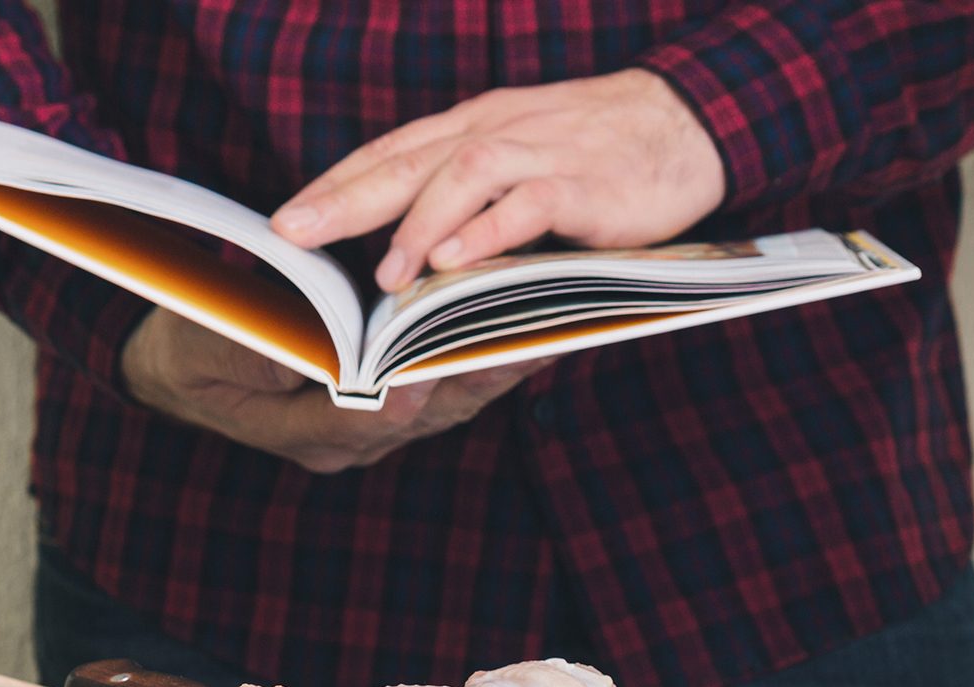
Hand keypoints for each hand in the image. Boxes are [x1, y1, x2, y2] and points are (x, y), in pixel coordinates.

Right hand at [121, 308, 551, 472]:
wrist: (191, 368)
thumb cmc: (192, 350)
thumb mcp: (201, 346)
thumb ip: (247, 352)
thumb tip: (299, 351)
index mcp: (304, 434)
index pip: (362, 419)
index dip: (397, 394)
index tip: (428, 369)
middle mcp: (352, 440)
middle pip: (426, 412)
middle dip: (474, 374)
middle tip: (523, 338)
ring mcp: (379, 425)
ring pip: (451, 399)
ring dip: (495, 363)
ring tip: (545, 324)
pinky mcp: (398, 400)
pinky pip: (453, 382)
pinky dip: (488, 355)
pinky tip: (527, 324)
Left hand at [271, 68, 725, 291]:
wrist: (686, 123)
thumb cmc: (594, 153)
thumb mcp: (519, 161)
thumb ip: (468, 196)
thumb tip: (414, 250)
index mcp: (474, 127)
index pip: (390, 152)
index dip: (335, 184)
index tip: (286, 219)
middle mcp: (497, 131)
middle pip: (407, 161)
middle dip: (344, 199)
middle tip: (293, 234)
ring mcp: (540, 154)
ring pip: (462, 178)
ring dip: (418, 227)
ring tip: (384, 277)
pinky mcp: (583, 184)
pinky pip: (527, 205)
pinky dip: (488, 234)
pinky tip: (454, 263)